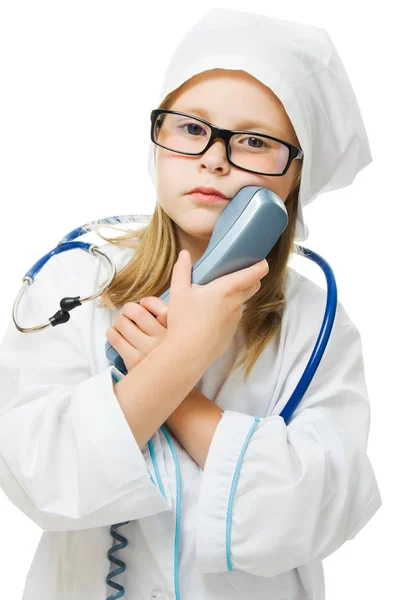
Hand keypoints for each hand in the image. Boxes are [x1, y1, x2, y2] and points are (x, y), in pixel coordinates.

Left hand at [105, 297, 168, 372]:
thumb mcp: (174, 332)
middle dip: (127, 310)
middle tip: (127, 313)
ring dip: (118, 321)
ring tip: (121, 324)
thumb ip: (164, 313)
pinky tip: (116, 335)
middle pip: (135, 312)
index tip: (143, 305)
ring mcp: (147, 351)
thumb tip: (143, 302)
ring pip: (122, 324)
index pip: (156, 305)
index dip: (146, 302)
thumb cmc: (169, 354)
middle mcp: (161, 339)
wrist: (169, 384)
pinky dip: (112, 333)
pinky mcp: (134, 362)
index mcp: (173, 329)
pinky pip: (115, 339)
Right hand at [164, 250, 268, 368]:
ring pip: (241, 303)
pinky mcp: (232, 333)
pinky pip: (233, 318)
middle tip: (235, 275)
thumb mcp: (178, 292)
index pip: (254, 274)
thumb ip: (182, 270)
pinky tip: (209, 318)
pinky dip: (226, 314)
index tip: (261, 261)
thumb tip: (184, 254)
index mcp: (226, 289)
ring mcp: (236, 320)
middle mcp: (236, 303)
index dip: (261, 265)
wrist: (188, 354)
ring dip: (234, 297)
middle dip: (250, 279)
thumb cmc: (184, 321)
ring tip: (214, 298)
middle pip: (253, 286)